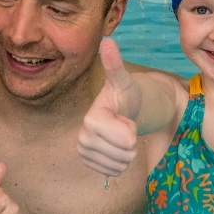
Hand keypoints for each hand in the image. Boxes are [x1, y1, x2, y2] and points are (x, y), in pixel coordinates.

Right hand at [78, 38, 139, 176]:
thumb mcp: (125, 80)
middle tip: (125, 127)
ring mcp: (85, 151)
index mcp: (91, 118)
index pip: (121, 137)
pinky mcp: (89, 162)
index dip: (130, 131)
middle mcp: (83, 136)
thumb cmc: (125, 95)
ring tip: (122, 137)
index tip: (127, 119)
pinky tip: (116, 148)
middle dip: (131, 143)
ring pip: (119, 164)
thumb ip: (114, 64)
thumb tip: (107, 41)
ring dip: (127, 154)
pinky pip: (113, 172)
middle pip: (121, 153)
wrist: (121, 111)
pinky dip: (120, 163)